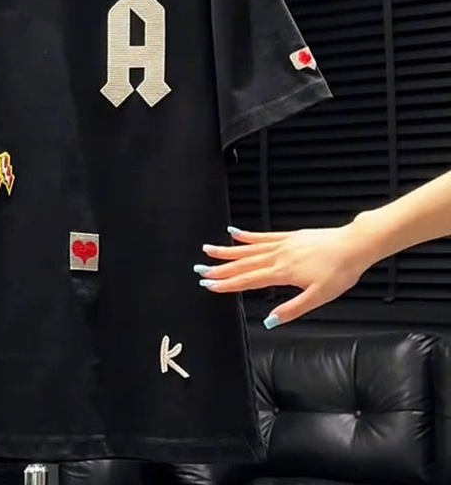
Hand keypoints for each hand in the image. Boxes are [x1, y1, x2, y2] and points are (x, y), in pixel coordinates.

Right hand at [195, 223, 375, 326]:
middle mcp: (277, 257)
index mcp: (282, 273)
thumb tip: (269, 321)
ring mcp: (281, 244)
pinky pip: (262, 236)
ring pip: (248, 249)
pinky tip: (234, 232)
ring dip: (227, 251)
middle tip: (199, 270)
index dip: (226, 284)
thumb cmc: (339, 272)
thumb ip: (292, 309)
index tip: (208, 285)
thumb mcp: (319, 297)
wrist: (353, 245)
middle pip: (242, 264)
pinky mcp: (288, 236)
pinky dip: (246, 235)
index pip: (248, 281)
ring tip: (208, 250)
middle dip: (219, 268)